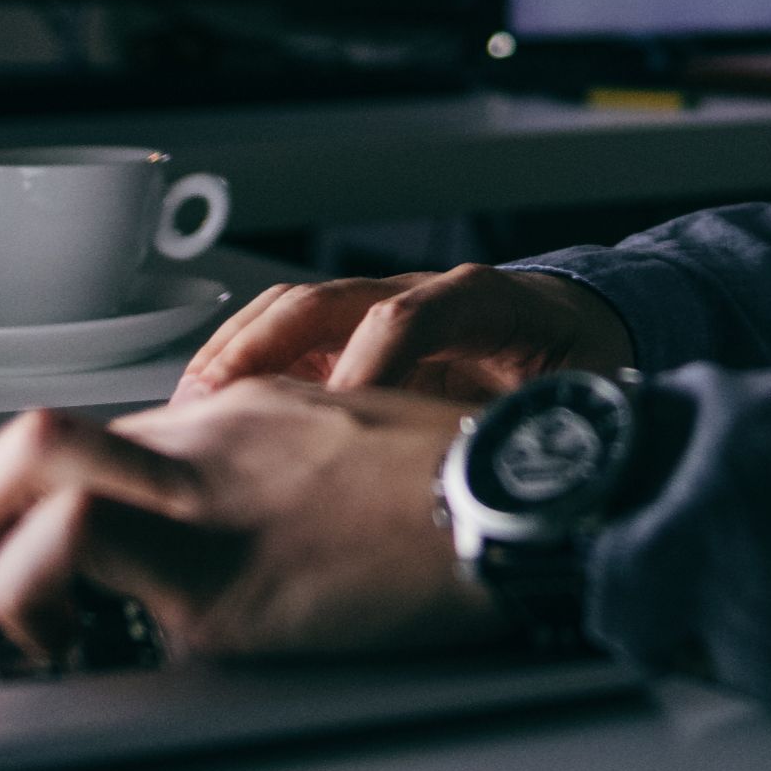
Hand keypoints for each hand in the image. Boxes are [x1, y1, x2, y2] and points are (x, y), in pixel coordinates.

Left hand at [0, 386, 504, 660]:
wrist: (515, 502)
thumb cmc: (443, 492)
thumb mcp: (326, 455)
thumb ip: (240, 481)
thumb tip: (166, 550)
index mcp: (220, 423)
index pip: (58, 443)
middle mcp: (200, 448)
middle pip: (24, 444)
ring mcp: (210, 511)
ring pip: (38, 482)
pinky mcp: (229, 586)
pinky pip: (94, 570)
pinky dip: (40, 603)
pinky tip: (58, 649)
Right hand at [170, 263, 631, 406]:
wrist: (580, 327)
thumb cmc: (576, 369)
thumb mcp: (576, 403)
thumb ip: (540, 430)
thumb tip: (513, 477)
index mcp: (486, 303)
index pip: (413, 317)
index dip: (371, 366)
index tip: (340, 421)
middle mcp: (423, 293)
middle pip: (329, 301)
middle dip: (266, 350)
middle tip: (218, 412)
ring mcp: (382, 307)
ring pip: (292, 311)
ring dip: (235, 356)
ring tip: (190, 415)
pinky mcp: (355, 334)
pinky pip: (287, 337)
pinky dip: (240, 368)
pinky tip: (209, 417)